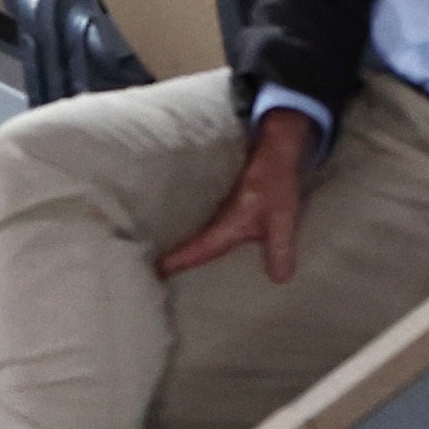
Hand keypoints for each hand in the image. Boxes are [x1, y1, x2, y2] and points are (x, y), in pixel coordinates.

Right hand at [155, 111, 317, 285]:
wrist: (271, 148)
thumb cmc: (276, 182)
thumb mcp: (283, 218)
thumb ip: (280, 248)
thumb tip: (279, 281)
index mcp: (225, 223)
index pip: (198, 248)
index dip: (177, 261)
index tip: (154, 272)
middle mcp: (211, 215)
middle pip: (182, 238)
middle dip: (166, 255)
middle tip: (146, 271)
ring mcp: (210, 206)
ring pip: (188, 228)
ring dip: (174, 241)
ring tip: (156, 255)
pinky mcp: (215, 200)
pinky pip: (197, 220)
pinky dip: (188, 230)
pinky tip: (184, 236)